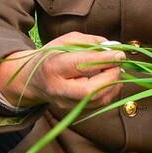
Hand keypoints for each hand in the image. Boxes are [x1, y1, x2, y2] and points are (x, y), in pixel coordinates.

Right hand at [0, 31, 124, 109]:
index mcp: (53, 67)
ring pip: (98, 100)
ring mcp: (66, 103)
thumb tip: (114, 46)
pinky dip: (109, 91)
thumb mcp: (65, 41)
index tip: (119, 54)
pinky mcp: (74, 110)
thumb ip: (90, 42)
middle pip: (91, 90)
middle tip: (117, 64)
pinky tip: (110, 80)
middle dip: (111, 76)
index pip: (81, 65)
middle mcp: (58, 89)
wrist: (32, 80)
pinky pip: (98, 104)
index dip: (104, 60)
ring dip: (113, 84)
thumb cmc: (50, 57)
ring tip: (114, 70)